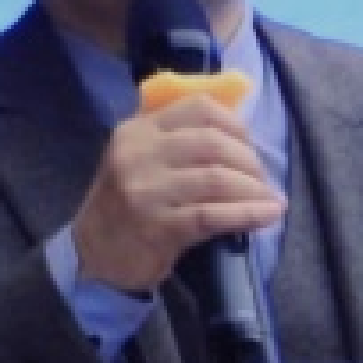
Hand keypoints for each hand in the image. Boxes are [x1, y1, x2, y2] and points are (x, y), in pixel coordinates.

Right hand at [71, 94, 284, 296]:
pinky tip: (269, 214)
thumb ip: (180, 137)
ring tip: (269, 199)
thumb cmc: (129, 203)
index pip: (200, 108)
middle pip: (213, 143)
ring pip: (217, 178)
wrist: (94, 254)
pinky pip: (213, 214)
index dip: (237, 125)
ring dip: (254, 189)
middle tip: (262, 180)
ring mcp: (145, 191)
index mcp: (138, 130)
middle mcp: (138, 154)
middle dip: (250, 161)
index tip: (251, 147)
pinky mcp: (157, 226)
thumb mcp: (143, 158)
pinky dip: (248, 213)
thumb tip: (242, 129)